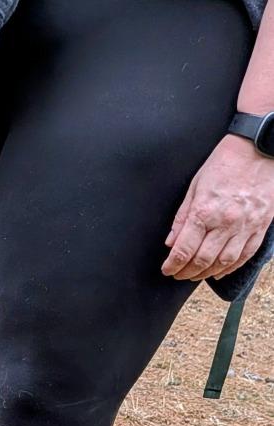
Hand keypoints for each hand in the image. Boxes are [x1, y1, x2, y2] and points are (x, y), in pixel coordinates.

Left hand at [162, 133, 273, 280]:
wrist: (259, 147)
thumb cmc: (224, 164)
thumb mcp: (195, 187)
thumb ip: (182, 217)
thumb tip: (171, 242)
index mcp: (204, 212)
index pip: (183, 250)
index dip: (172, 265)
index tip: (167, 270)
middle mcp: (225, 222)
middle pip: (202, 260)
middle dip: (187, 272)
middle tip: (178, 275)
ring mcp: (246, 225)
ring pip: (225, 262)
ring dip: (207, 273)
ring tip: (196, 275)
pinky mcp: (261, 224)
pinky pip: (246, 254)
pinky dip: (232, 267)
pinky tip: (220, 271)